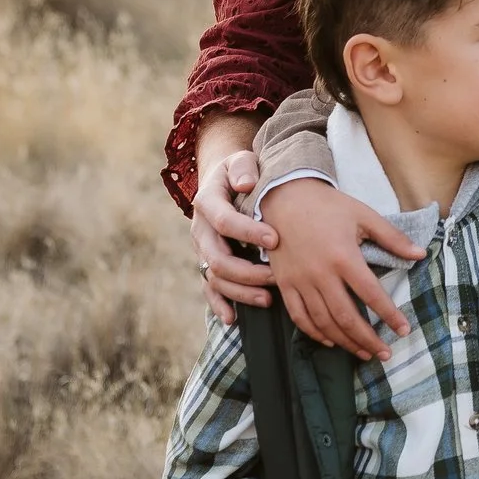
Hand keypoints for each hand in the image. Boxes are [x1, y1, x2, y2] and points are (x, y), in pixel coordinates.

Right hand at [193, 148, 277, 323]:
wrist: (223, 181)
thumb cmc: (240, 170)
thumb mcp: (240, 159)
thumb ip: (243, 167)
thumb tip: (247, 183)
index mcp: (207, 203)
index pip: (224, 221)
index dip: (248, 232)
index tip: (276, 239)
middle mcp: (200, 230)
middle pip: (217, 258)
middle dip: (248, 271)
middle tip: (278, 277)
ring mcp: (202, 251)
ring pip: (215, 279)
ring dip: (241, 291)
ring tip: (268, 299)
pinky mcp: (207, 264)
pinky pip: (209, 290)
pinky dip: (219, 306)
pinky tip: (234, 319)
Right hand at [264, 177, 425, 361]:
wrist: (284, 197)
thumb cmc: (328, 206)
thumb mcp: (364, 215)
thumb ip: (392, 238)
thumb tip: (420, 255)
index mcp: (344, 257)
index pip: (371, 294)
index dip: (389, 315)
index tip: (403, 330)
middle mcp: (321, 274)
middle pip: (347, 317)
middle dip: (368, 340)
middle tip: (384, 354)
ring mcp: (300, 282)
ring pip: (323, 322)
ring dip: (345, 342)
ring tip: (363, 353)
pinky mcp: (284, 284)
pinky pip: (299, 317)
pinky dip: (315, 333)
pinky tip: (330, 340)